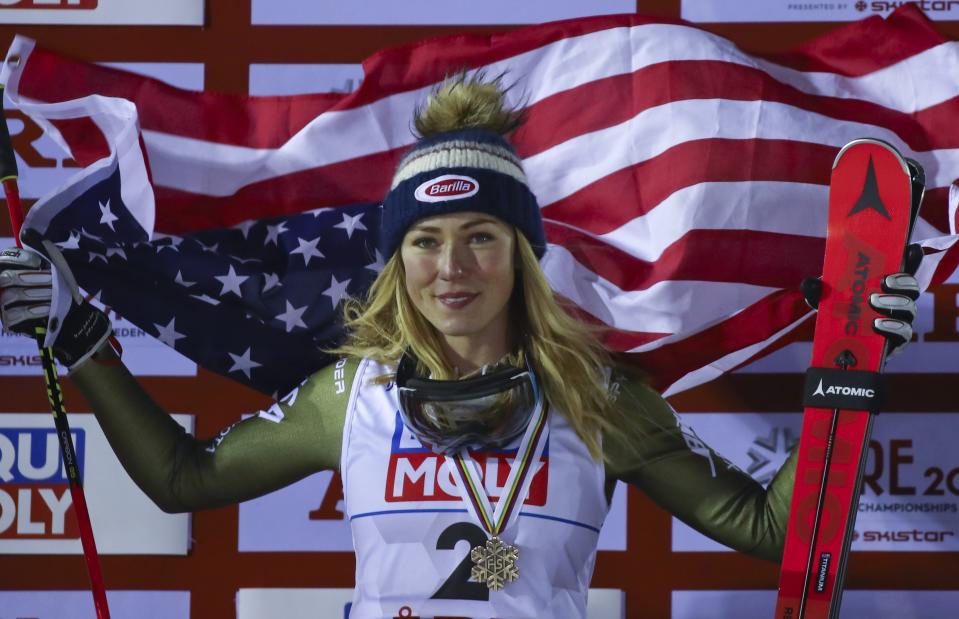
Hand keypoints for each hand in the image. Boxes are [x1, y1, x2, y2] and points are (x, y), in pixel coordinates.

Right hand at [0, 246, 111, 368]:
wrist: (68, 316)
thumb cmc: (57, 286)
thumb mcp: (50, 266)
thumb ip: (39, 250)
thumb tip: (29, 232)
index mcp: (7, 269)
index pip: (4, 260)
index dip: (19, 260)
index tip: (38, 262)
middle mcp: (1, 287)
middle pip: (5, 277)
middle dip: (30, 278)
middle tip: (51, 279)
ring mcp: (2, 305)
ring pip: (12, 295)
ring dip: (38, 293)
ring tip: (54, 294)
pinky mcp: (9, 322)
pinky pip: (18, 314)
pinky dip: (36, 310)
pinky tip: (49, 309)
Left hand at [800, 243, 921, 357]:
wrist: (840, 352)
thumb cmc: (840, 319)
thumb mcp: (827, 302)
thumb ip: (819, 292)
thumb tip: (808, 283)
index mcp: (884, 288)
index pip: (902, 271)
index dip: (911, 259)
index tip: (910, 249)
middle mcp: (897, 303)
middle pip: (911, 288)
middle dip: (901, 282)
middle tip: (883, 282)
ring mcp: (900, 322)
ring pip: (909, 308)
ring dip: (892, 303)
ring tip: (874, 303)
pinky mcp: (898, 342)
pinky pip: (903, 332)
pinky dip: (892, 327)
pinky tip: (877, 324)